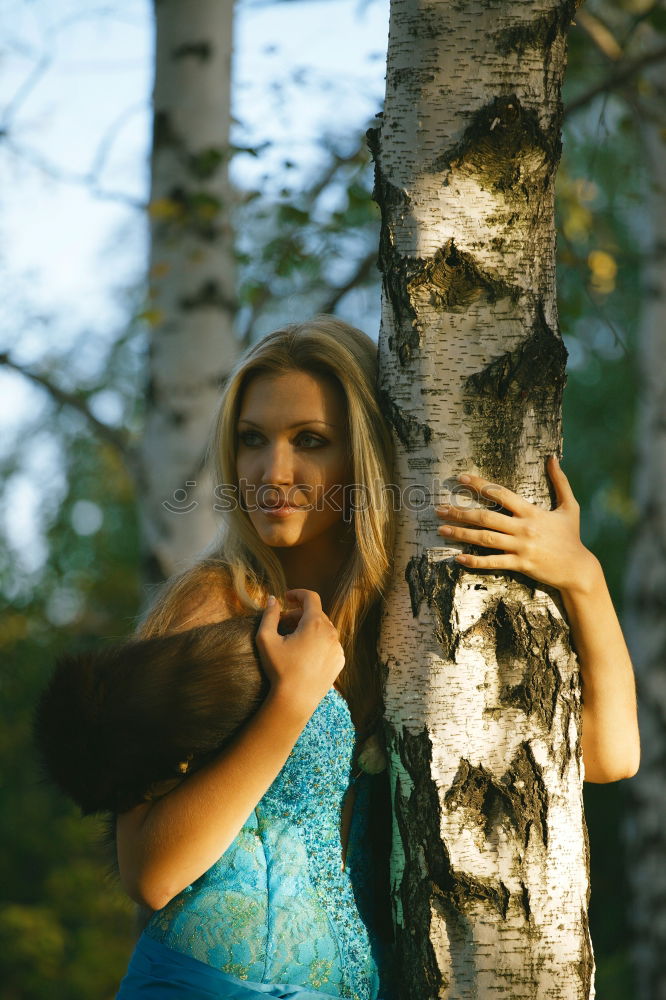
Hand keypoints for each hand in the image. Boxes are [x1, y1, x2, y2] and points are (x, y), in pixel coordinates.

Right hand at [255, 589, 344, 713]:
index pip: (311, 597)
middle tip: (283, 623)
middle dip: (299, 614)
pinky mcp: (339, 660)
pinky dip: (318, 642)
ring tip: (293, 639)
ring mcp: (337, 647)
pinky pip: (329, 644)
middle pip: (316, 613)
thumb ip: (269, 615)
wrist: (295, 700)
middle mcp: (331, 633)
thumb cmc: (280, 668)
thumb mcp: (266, 639)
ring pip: (324, 629)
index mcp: (315, 623)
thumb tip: (272, 599)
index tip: (287, 597)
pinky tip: (304, 653)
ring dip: (309, 628)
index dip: (298, 593)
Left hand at [434, 456, 598, 594]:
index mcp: (532, 512)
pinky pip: (493, 562)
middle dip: (460, 512)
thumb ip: (560, 481)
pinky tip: (458, 557)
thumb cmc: (572, 536)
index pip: (501, 494)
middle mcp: (524, 528)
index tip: (460, 478)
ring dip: (461, 534)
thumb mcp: (570, 507)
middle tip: (440, 509)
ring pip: (485, 539)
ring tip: (441, 529)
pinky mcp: (520, 565)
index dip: (479, 485)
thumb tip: (553, 457)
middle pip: (486, 517)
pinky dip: (475, 561)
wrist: (579, 568)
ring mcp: (521, 547)